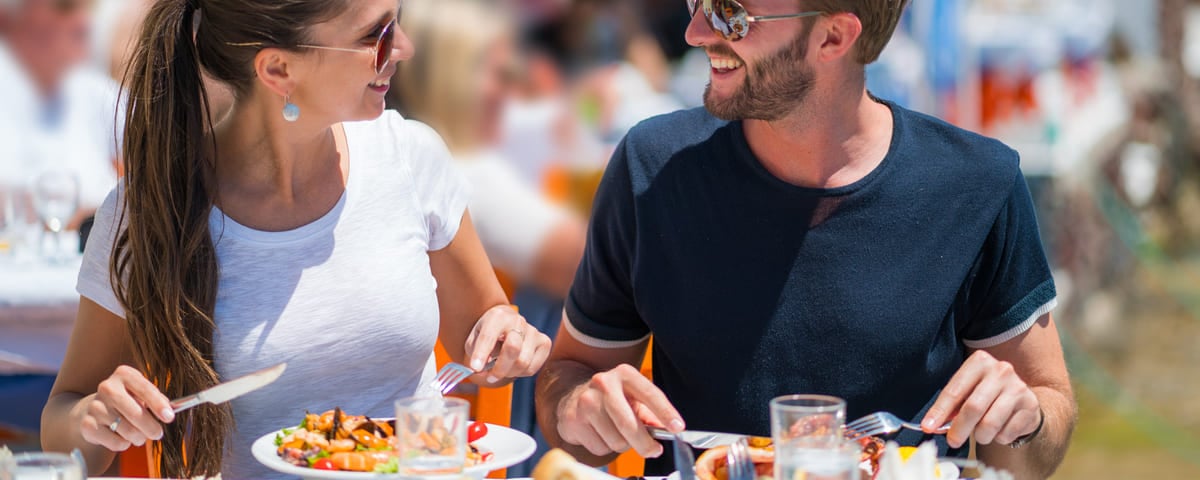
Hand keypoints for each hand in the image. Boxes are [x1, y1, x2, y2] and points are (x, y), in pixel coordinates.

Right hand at [80, 365, 175, 450]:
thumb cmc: (127, 400)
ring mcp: (95, 406)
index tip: (169, 417)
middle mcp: (107, 387)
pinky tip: (122, 437)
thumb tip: (169, 412)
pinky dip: (124, 444)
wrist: (93, 410)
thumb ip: (158, 400)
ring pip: (128, 431)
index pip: (145, 389)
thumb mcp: (142, 393)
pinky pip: (116, 442)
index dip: (158, 405)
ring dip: (139, 438)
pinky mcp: (87, 425)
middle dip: (151, 427)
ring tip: (139, 435)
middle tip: (157, 434)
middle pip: (136, 413)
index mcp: (124, 374)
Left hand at [464, 305, 550, 383]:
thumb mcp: (475, 339)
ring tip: (500, 371)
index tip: (475, 368)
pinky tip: (513, 367)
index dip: (481, 354)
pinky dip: (520, 373)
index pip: (489, 336)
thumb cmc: (488, 334)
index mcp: (497, 316)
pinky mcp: (544, 342)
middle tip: (489, 378)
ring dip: (509, 373)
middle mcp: (518, 321)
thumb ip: (475, 353)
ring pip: (523, 362)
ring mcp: (533, 331)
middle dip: (499, 369)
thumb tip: (480, 368)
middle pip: (512, 349)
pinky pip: (532, 368)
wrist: (507, 325)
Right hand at [556, 364, 684, 458]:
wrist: (573, 395)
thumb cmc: (611, 398)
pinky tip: (600, 434)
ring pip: (616, 441)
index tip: (678, 428)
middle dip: (645, 443)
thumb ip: (651, 414)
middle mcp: (603, 383)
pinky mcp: (572, 420)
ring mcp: (585, 402)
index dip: (666, 413)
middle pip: (629, 424)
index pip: (650, 394)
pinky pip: (599, 448)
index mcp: (625, 374)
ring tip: (616, 433)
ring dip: (622, 445)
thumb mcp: (633, 398)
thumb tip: (667, 431)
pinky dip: (604, 448)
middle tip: (653, 450)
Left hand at [922, 350, 1040, 447]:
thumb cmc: (986, 394)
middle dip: (959, 429)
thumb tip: (932, 426)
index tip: (928, 427)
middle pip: (973, 408)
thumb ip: (951, 406)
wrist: (1022, 398)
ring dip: (980, 436)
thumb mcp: (967, 391)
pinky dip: (998, 438)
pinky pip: (1006, 433)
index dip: (939, 411)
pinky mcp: (1031, 406)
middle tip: (952, 441)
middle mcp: (1001, 370)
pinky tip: (999, 429)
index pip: (954, 391)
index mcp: (980, 361)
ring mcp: (1018, 388)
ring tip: (980, 433)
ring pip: (990, 424)